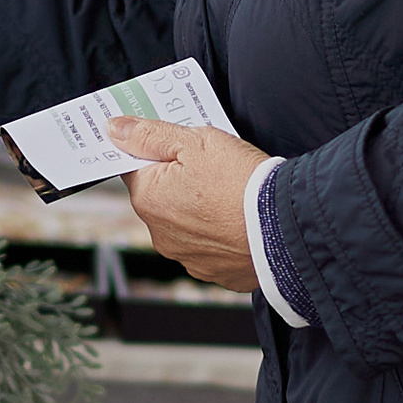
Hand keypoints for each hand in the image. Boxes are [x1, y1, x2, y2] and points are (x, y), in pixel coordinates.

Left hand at [106, 118, 270, 292]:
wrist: (287, 228)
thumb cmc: (243, 182)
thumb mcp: (196, 141)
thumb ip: (151, 134)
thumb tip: (114, 129)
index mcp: (149, 198)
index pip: (134, 166)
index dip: (153, 149)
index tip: (171, 142)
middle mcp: (160, 233)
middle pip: (161, 195)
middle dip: (179, 178)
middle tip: (211, 163)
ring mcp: (187, 257)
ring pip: (185, 222)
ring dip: (199, 208)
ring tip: (230, 192)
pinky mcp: (215, 272)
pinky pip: (209, 246)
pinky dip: (219, 232)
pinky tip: (238, 217)